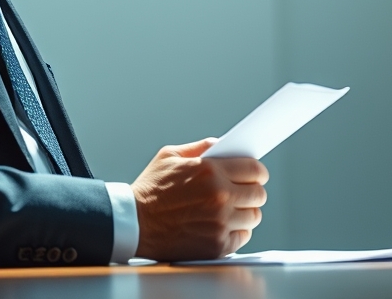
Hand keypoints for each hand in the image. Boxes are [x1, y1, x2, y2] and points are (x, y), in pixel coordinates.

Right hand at [132, 138, 268, 260]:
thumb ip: (200, 148)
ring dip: (246, 212)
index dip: (257, 171)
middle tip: (242, 192)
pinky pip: (243, 237)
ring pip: (254, 216)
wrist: (133, 224)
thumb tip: (221, 145)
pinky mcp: (216, 245)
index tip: (256, 174)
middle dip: (252, 191)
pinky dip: (236, 232)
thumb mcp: (170, 156)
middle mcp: (219, 197)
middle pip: (259, 194)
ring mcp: (219, 223)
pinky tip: (223, 225)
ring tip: (232, 210)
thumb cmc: (149, 190)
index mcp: (210, 172)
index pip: (255, 169)